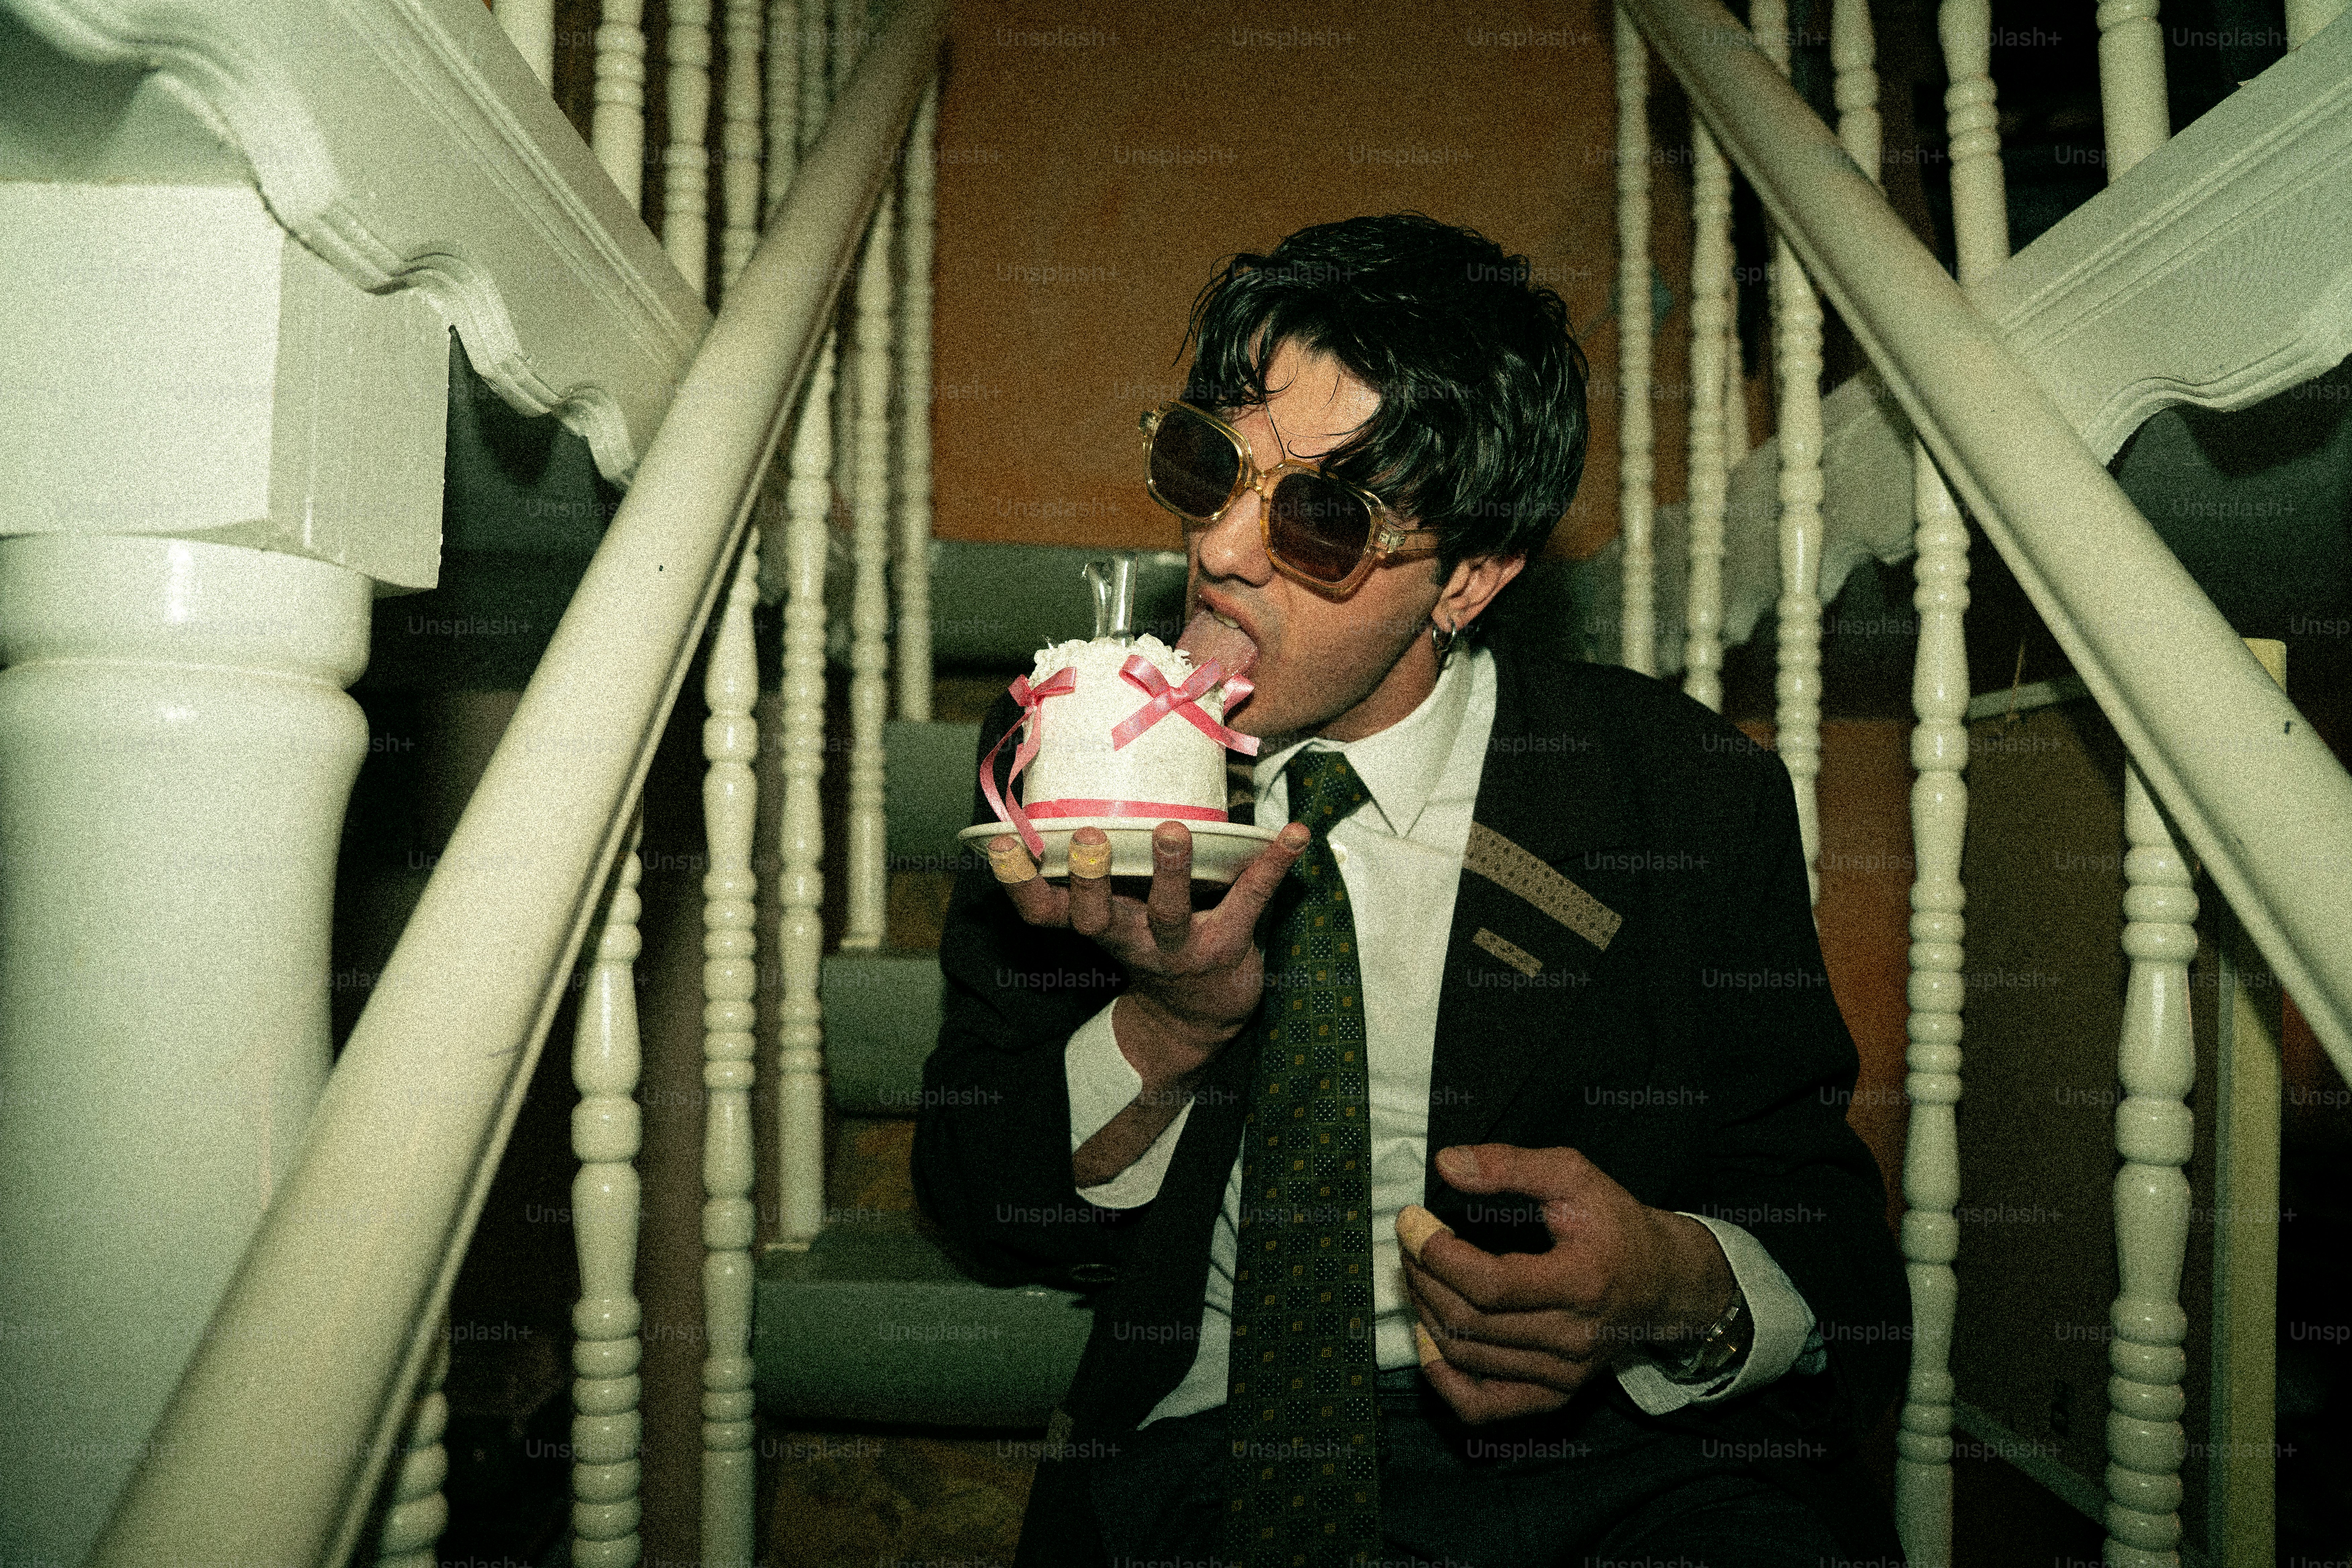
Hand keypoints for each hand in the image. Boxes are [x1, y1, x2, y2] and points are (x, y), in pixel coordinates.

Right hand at [990, 821, 1308, 1083]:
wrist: (1197, 1016)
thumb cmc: (1149, 940)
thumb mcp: (1113, 911)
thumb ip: (1094, 867)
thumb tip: (1073, 784)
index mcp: (1096, 926)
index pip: (1044, 910)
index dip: (1019, 882)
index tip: (1000, 842)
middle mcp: (1129, 940)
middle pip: (1097, 918)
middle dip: (1091, 880)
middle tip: (1089, 839)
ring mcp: (1179, 948)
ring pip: (1167, 914)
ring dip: (1170, 873)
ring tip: (1172, 830)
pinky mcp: (1229, 947)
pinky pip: (1251, 901)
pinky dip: (1274, 864)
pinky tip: (1296, 834)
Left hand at [1396, 1144, 1735, 1424]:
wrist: (1663, 1281)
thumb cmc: (1616, 1224)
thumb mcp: (1572, 1177)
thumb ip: (1509, 1166)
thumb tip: (1445, 1163)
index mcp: (1583, 1283)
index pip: (1490, 1284)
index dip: (1437, 1254)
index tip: (1410, 1221)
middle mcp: (1574, 1338)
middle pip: (1472, 1321)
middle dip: (1424, 1277)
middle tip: (1407, 1242)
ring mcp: (1564, 1374)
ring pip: (1470, 1355)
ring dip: (1426, 1313)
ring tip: (1416, 1274)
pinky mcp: (1555, 1393)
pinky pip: (1485, 1405)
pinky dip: (1445, 1379)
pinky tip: (1427, 1340)